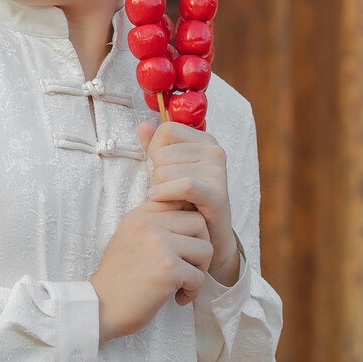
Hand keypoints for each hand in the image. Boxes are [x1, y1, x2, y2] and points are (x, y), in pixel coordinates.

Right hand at [89, 198, 212, 340]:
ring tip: (183, 283)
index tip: (183, 245)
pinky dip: (193, 291)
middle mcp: (149, 224)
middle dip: (200, 247)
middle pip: (199, 223)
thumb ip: (151, 224)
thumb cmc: (117, 278)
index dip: (190, 224)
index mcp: (139, 216)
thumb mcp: (128, 238)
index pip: (179, 201)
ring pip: (206, 249)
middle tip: (189, 267)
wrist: (101, 307)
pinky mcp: (168, 268)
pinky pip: (199, 277)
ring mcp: (160, 245)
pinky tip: (178, 298)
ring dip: (199, 271)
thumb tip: (185, 215)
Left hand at [141, 120, 240, 289]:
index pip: (165, 130)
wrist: (206, 236)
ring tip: (170, 200)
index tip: (161, 168)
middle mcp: (215, 151)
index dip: (154, 149)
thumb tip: (143, 125)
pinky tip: (157, 199)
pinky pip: (184, 186)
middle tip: (168, 190)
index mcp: (204, 140)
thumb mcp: (167, 169)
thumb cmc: (185, 201)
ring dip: (160, 188)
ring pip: (166, 170)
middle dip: (157, 174)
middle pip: (162, 153)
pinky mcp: (218, 194)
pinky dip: (165, 193)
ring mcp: (219, 171)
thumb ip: (154, 146)